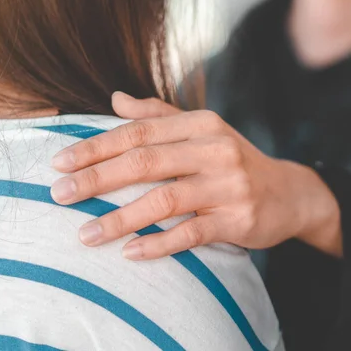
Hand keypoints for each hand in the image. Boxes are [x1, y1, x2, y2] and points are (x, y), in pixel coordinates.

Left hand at [50, 92, 341, 259]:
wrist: (290, 194)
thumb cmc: (236, 162)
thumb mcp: (205, 131)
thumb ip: (160, 114)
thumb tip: (115, 98)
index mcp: (203, 124)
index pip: (140, 131)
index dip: (97, 146)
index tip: (60, 163)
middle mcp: (216, 150)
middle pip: (146, 162)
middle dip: (97, 179)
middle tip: (60, 195)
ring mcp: (229, 186)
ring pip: (165, 200)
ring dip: (120, 219)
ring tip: (86, 234)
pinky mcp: (238, 219)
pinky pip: (191, 233)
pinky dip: (158, 243)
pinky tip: (131, 252)